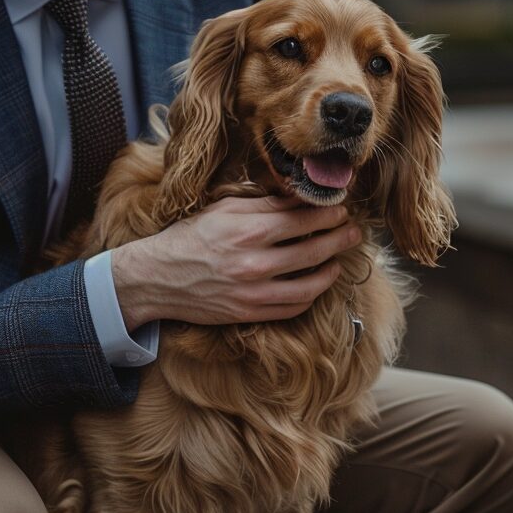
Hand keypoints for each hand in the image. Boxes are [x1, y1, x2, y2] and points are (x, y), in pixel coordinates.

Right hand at [110, 195, 360, 329]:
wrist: (158, 278)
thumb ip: (262, 204)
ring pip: (310, 283)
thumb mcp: (223, 209)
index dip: (327, 214)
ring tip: (340, 257)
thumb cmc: (190, 237)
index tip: (340, 208)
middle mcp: (254, 262)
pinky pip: (294, 307)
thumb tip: (297, 199)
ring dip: (332, 268)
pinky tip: (318, 281)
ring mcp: (254, 292)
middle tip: (353, 230)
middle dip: (339, 237)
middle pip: (313, 250)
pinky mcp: (251, 313)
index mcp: (248, 230)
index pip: (302, 220)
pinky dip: (312, 294)